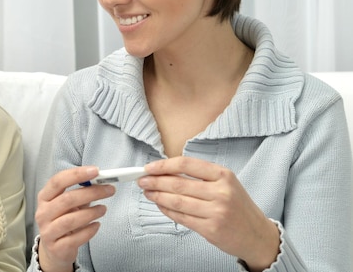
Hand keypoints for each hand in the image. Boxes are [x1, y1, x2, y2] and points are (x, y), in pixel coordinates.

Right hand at [35, 166, 114, 271]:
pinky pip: (76, 238)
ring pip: (71, 220)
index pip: (58, 181)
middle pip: (67, 199)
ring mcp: (48, 231)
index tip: (96, 170)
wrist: (54, 250)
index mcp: (44, 197)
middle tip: (109, 190)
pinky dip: (89, 230)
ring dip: (91, 212)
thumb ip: (80, 192)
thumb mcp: (67, 205)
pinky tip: (97, 225)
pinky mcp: (56, 248)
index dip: (76, 174)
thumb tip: (99, 180)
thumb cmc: (63, 221)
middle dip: (91, 193)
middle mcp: (43, 213)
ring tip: (104, 209)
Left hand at [139, 156, 279, 270]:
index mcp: (223, 175)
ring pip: (177, 201)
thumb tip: (165, 171)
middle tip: (142, 180)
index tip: (149, 167)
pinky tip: (160, 206)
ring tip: (148, 193)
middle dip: (155, 181)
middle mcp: (221, 192)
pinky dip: (167, 211)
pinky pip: (181, 218)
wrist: (257, 235)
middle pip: (178, 183)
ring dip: (157, 196)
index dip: (163, 165)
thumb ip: (199, 176)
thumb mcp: (226, 183)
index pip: (186, 164)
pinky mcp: (211, 229)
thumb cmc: (238, 206)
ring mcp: (216, 211)